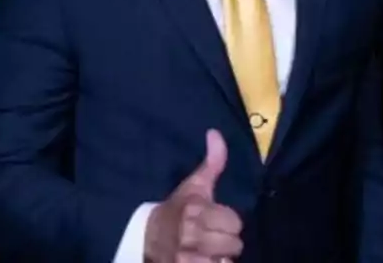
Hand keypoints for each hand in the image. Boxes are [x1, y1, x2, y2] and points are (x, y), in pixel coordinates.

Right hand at [145, 129, 243, 262]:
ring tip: (208, 250)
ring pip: (226, 261)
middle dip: (227, 241)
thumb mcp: (194, 185)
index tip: (217, 219)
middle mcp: (190, 234)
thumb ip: (212, 162)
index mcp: (195, 210)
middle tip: (213, 236)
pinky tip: (203, 260)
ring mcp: (186, 258)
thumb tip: (215, 133)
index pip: (236, 223)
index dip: (230, 221)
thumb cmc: (177, 209)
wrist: (147, 237)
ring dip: (220, 257)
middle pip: (234, 244)